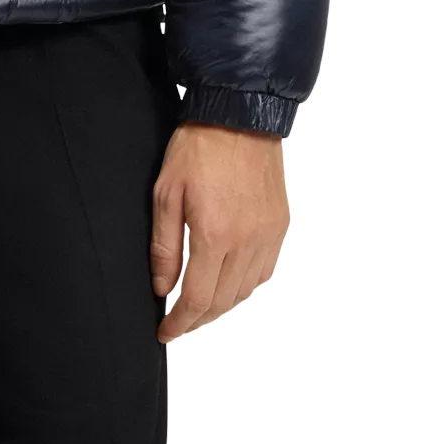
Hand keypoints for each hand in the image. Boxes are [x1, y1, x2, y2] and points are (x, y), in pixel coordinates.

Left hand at [150, 120, 288, 341]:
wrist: (239, 112)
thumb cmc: (198, 146)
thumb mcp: (166, 191)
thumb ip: (165, 245)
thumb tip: (162, 287)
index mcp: (215, 234)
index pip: (198, 300)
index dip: (180, 323)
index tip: (165, 331)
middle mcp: (248, 241)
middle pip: (223, 302)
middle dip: (198, 318)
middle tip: (178, 321)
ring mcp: (268, 234)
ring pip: (246, 291)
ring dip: (222, 305)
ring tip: (200, 304)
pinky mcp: (280, 224)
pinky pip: (265, 271)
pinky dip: (245, 284)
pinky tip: (229, 279)